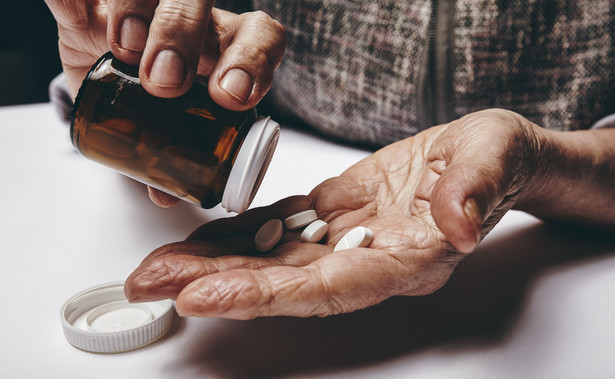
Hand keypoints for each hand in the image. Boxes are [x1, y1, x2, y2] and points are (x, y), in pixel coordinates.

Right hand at [45, 0, 285, 205]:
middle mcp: (196, 19)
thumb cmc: (166, 106)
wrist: (122, 76)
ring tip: (124, 49)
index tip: (229, 97)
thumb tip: (167, 195)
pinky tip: (78, 13)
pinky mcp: (99, 3)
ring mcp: (150, 5)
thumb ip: (176, 157)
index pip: (260, 38)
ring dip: (138, 11)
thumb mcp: (179, 130)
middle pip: (200, 3)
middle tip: (162, 83)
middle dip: (182, 38)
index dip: (253, 60)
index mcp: (230, 49)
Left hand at [125, 109, 543, 318]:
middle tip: (154, 284)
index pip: (330, 288)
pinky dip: (237, 236)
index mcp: (410, 258)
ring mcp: (347, 240)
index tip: (205, 296)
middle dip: (217, 285)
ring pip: (274, 261)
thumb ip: (477, 190)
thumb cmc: (495, 159)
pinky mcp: (335, 215)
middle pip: (286, 284)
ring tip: (158, 266)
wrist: (485, 157)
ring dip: (214, 264)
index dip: (266, 295)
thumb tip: (459, 224)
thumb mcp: (496, 157)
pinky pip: (279, 231)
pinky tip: (200, 240)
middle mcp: (370, 260)